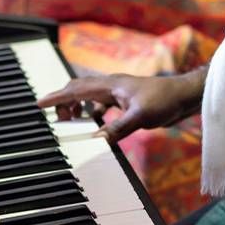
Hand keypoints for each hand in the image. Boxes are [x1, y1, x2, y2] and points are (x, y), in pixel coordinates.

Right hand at [35, 71, 201, 142]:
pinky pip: (103, 105)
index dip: (57, 97)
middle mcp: (113, 87)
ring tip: (71, 121)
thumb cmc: (164, 100)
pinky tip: (96, 124)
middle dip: (64, 102)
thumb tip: (96, 139)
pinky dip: (94, 113)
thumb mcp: (140, 117)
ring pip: (91, 97)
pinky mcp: (128, 101)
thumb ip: (117, 128)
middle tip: (55, 117)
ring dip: (79, 108)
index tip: (40, 104)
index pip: (77, 90)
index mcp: (111, 85)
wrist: (185, 96)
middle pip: (80, 90)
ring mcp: (121, 93)